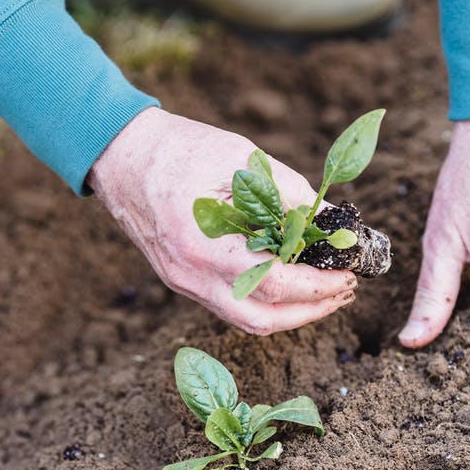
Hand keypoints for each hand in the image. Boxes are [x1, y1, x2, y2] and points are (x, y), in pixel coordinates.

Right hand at [88, 108, 355, 334]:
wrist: (121, 157)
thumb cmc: (180, 150)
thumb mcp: (241, 159)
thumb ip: (289, 194)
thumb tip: (332, 224)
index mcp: (201, 244)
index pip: (271, 283)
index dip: (317, 286)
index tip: (348, 273)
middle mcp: (190, 275)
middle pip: (260, 319)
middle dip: (310, 311)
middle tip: (344, 290)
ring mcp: (184, 283)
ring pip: (245, 320)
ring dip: (291, 313)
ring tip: (326, 292)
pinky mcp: (183, 281)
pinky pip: (231, 305)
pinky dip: (268, 301)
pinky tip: (292, 282)